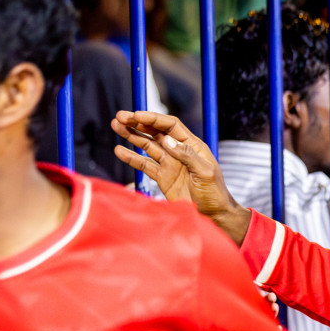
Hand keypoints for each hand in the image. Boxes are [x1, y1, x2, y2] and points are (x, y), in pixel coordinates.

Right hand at [111, 110, 249, 244]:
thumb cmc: (214, 193)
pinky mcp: (162, 177)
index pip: (170, 126)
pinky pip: (144, 164)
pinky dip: (131, 157)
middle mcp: (178, 151)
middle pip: (155, 132)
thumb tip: (168, 140)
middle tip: (120, 116)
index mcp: (192, 145)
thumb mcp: (206, 173)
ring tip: (115, 126)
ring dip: (131, 135)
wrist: (213, 215)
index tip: (136, 115)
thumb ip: (187, 156)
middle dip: (138, 123)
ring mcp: (169, 163)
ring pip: (147, 145)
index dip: (153, 119)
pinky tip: (119, 151)